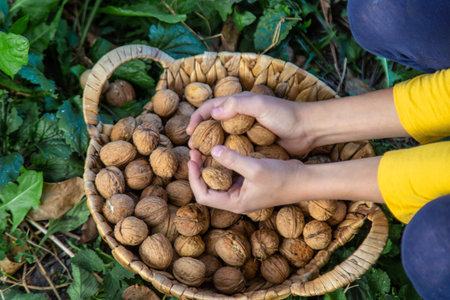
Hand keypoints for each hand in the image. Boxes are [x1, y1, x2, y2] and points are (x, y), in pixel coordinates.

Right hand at [186, 91, 314, 154]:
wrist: (307, 130)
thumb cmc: (285, 115)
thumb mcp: (260, 106)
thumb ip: (237, 105)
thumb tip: (213, 113)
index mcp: (239, 103)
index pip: (210, 107)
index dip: (197, 118)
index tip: (188, 133)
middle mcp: (240, 115)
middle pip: (213, 123)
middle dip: (200, 134)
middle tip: (193, 149)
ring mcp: (247, 130)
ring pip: (223, 137)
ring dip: (211, 146)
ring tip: (203, 159)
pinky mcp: (254, 142)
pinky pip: (235, 148)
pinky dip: (226, 154)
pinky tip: (221, 164)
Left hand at [188, 145, 305, 213]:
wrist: (305, 180)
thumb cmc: (282, 178)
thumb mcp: (255, 168)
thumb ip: (233, 160)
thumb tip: (213, 150)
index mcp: (235, 203)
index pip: (203, 196)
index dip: (193, 178)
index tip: (192, 160)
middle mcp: (236, 200)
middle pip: (208, 189)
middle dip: (199, 170)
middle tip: (195, 151)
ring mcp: (243, 192)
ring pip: (218, 181)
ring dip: (210, 166)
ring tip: (204, 148)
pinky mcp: (249, 184)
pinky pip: (230, 175)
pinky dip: (223, 164)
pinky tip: (222, 150)